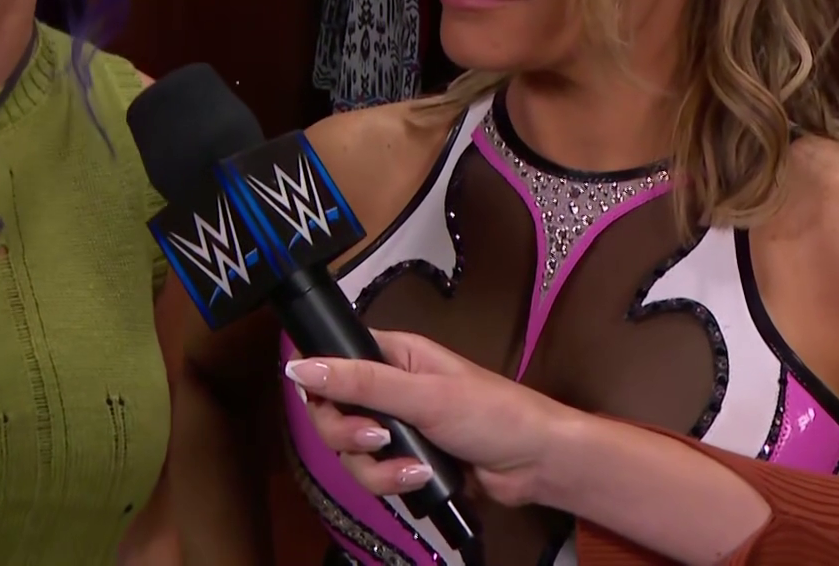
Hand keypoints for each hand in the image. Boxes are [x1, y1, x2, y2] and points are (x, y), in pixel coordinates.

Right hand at [284, 330, 575, 507]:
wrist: (537, 463)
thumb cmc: (493, 413)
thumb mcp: (423, 394)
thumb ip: (361, 382)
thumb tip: (301, 364)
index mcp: (395, 355)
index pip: (335, 363)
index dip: (322, 387)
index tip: (326, 406)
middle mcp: (392, 388)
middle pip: (335, 413)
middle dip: (349, 435)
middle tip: (377, 438)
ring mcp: (400, 427)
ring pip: (353, 451)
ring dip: (377, 466)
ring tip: (412, 467)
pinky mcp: (408, 461)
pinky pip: (376, 474)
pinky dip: (393, 481)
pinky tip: (422, 478)